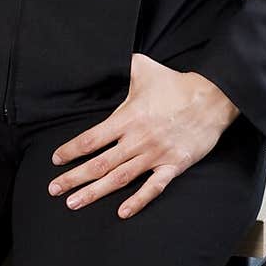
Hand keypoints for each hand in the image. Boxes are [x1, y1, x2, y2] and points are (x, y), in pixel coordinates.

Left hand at [47, 53, 239, 218]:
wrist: (211, 98)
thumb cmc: (175, 84)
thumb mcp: (143, 67)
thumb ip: (121, 64)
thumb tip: (103, 52)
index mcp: (127, 118)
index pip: (91, 139)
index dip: (71, 151)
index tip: (56, 160)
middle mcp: (137, 140)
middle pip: (99, 164)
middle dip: (74, 178)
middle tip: (54, 189)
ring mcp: (155, 154)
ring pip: (120, 178)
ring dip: (95, 192)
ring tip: (74, 203)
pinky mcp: (174, 165)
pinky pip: (153, 187)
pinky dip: (138, 201)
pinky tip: (122, 212)